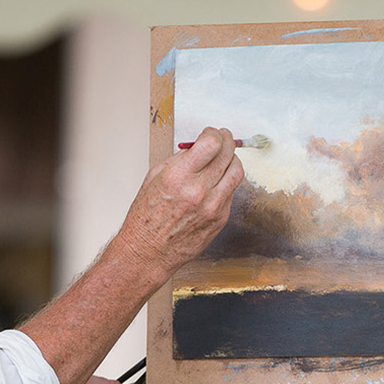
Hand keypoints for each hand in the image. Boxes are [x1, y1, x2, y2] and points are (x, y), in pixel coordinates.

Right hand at [116, 127, 243, 279]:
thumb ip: (180, 159)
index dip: (214, 133)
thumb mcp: (155, 177)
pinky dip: (227, 181)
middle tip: (224, 137)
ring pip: (237, 172)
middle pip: (228, 154)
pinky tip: (217, 180)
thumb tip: (199, 146)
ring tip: (226, 156)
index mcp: (179, 177)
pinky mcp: (221, 219)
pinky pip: (231, 192)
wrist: (149, 252)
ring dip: (233, 159)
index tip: (212, 132)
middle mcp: (199, 191)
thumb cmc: (146, 218)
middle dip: (227, 141)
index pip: (211, 143)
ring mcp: (213, 206)